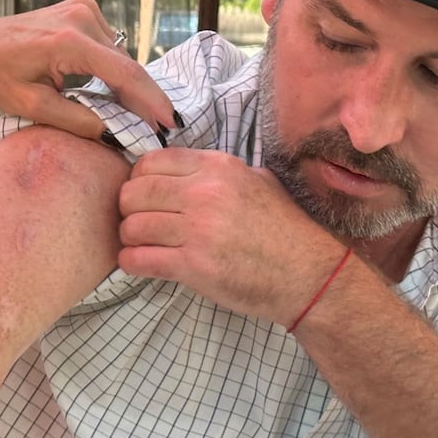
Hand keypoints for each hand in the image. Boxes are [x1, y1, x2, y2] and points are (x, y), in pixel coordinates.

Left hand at [0, 0, 177, 137]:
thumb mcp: (30, 106)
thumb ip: (74, 120)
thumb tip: (113, 134)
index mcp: (66, 41)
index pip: (123, 73)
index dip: (150, 100)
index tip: (169, 122)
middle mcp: (80, 16)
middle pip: (125, 64)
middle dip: (138, 97)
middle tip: (150, 128)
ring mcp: (82, 7)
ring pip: (118, 55)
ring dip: (121, 82)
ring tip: (121, 111)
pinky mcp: (82, 6)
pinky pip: (107, 44)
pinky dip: (109, 66)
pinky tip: (101, 86)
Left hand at [116, 147, 346, 325]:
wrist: (309, 275)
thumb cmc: (284, 229)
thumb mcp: (257, 181)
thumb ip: (216, 172)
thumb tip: (176, 170)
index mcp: (217, 168)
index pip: (150, 162)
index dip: (137, 180)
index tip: (143, 195)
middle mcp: (204, 193)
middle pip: (133, 193)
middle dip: (128, 210)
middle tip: (138, 222)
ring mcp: (198, 230)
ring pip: (132, 226)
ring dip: (130, 238)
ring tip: (142, 244)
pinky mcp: (194, 266)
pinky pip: (139, 259)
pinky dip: (132, 262)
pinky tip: (140, 263)